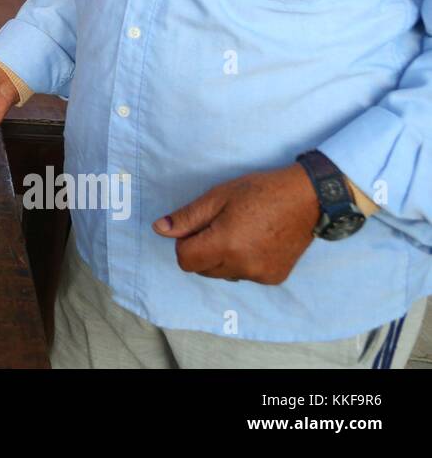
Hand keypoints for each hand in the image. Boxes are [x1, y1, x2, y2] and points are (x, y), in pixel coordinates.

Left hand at [153, 164, 318, 284]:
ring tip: (240, 232)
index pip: (185, 260)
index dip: (184, 242)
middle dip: (202, 250)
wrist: (308, 199)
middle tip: (220, 225)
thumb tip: (160, 229)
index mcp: (225, 245)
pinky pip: (244, 275)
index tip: (199, 226)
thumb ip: (188, 217)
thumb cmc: (261, 191)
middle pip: (201, 269)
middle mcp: (242, 266)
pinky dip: (243, 262)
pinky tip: (256, 242)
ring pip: (222, 273)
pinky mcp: (274, 278)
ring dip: (222, 258)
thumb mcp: (218, 196)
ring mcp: (260, 275)